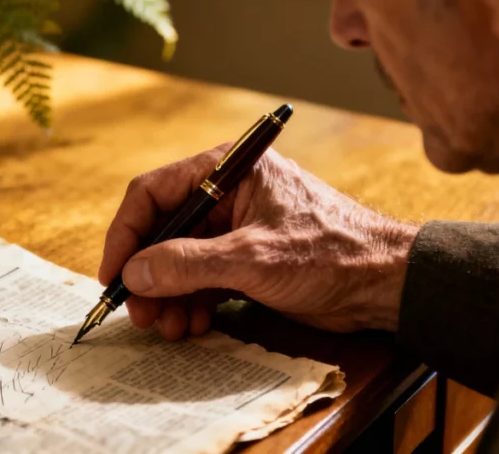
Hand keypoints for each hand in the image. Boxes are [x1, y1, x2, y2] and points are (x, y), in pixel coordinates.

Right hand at [99, 145, 418, 339]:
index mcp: (226, 169)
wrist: (386, 283)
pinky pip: (203, 276)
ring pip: (181, 259)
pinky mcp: (247, 256)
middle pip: (163, 230)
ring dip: (169, 295)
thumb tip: (133, 273)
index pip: (152, 193)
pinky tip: (193, 325)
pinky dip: (193, 301)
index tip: (113, 276)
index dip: (126, 236)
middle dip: (148, 276)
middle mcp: (225, 192)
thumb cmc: (331, 253)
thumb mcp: (252, 259)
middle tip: (140, 315)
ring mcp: (236, 226)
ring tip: (170, 328)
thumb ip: (187, 264)